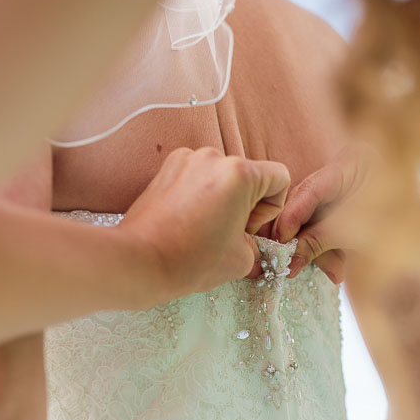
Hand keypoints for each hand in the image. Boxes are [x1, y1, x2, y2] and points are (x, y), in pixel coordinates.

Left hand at [121, 147, 290, 300]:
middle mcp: (214, 157)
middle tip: (229, 234)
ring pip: (222, 176)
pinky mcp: (167, 168)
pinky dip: (200, 195)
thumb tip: (253, 244)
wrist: (140, 262)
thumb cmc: (190, 260)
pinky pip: (198, 177)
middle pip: (249, 176)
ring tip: (204, 229)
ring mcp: (187, 159)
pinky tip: (187, 221)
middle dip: (246, 204)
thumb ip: (257, 244)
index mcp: (240, 174)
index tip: (250, 228)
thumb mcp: (242, 259)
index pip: (279, 177)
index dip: (272, 208)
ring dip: (223, 199)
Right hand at [272, 146, 370, 283]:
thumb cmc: (404, 229)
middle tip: (283, 258)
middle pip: (307, 202)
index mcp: (354, 161)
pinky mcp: (345, 206)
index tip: (279, 240)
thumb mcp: (358, 234)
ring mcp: (345, 186)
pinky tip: (330, 267)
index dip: (292, 216)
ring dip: (313, 246)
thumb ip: (320, 242)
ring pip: (314, 216)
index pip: (312, 188)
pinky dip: (325, 247)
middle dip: (299, 234)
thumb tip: (288, 263)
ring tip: (314, 269)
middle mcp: (346, 169)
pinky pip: (325, 225)